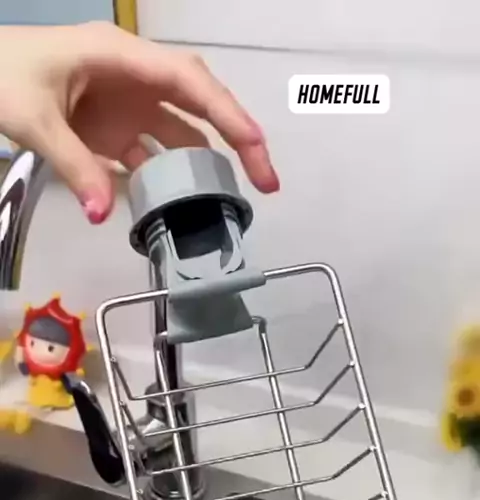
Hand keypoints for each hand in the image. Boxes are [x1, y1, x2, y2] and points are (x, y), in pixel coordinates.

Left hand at [0, 22, 278, 222]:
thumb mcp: (34, 119)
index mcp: (121, 58)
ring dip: (205, 164)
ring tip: (230, 200)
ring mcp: (126, 103)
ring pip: (181, 130)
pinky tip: (176, 205)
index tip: (256, 148)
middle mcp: (134, 77)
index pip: (189, 82)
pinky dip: (164, 178)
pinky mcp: (114, 127)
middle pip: (200, 103)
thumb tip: (105, 216)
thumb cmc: (2, 76)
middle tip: (265, 181)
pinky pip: (151, 152)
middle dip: (236, 138)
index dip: (227, 113)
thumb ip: (74, 165)